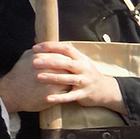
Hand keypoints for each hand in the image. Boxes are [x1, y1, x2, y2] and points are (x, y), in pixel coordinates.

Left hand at [0, 42, 124, 113]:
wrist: (105, 90)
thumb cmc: (85, 74)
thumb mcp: (78, 61)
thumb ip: (61, 53)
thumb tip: (37, 39)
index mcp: (81, 58)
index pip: (66, 48)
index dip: (50, 47)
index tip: (35, 48)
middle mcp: (84, 68)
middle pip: (66, 63)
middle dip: (50, 62)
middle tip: (34, 62)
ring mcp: (85, 81)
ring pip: (68, 79)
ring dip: (53, 78)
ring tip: (39, 77)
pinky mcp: (84, 94)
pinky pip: (71, 96)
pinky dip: (60, 98)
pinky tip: (48, 98)